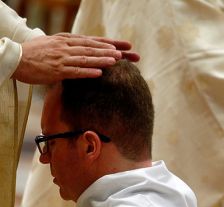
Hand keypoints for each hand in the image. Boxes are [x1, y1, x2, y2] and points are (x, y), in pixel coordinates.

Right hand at [13, 33, 139, 83]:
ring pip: (86, 58)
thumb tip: (88, 50)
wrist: (16, 58)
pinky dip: (87, 72)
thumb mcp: (56, 44)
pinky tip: (99, 74)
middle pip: (94, 48)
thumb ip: (72, 46)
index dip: (111, 43)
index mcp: (68, 40)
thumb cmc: (37, 53)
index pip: (94, 41)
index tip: (127, 46)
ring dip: (102, 60)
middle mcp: (67, 47)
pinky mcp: (56, 70)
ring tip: (117, 61)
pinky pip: (74, 71)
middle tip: (130, 54)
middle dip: (113, 51)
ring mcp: (62, 58)